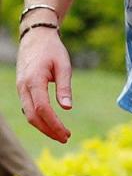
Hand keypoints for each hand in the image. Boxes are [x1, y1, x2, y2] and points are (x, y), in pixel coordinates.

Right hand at [16, 28, 72, 143]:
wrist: (35, 37)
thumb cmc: (52, 50)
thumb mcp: (63, 65)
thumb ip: (64, 87)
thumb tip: (67, 108)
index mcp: (34, 80)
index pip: (43, 109)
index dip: (54, 124)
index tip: (66, 134)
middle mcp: (23, 87)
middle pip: (33, 116)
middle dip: (49, 130)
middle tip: (65, 138)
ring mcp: (20, 89)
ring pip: (29, 114)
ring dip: (44, 127)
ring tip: (61, 134)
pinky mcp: (22, 89)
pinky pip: (28, 108)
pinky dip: (39, 119)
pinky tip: (51, 123)